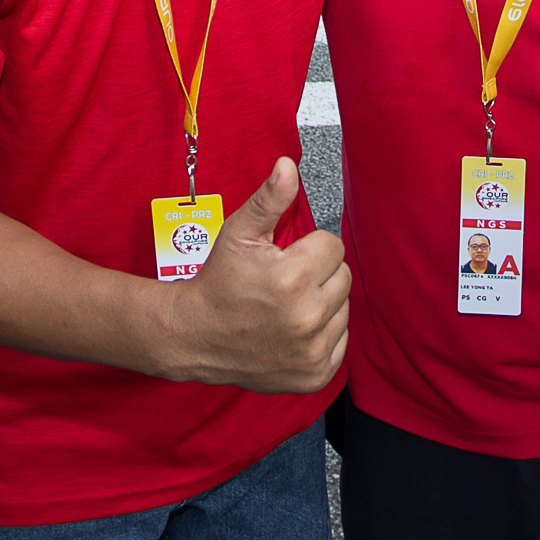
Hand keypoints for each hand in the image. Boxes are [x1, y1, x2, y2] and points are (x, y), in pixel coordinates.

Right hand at [158, 159, 347, 392]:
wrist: (195, 338)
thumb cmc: (218, 282)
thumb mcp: (238, 233)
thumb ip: (269, 199)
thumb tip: (288, 166)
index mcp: (292, 276)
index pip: (332, 245)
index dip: (308, 247)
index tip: (285, 257)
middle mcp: (307, 316)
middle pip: (343, 276)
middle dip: (317, 273)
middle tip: (284, 281)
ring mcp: (312, 349)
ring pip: (343, 308)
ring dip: (322, 303)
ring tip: (287, 305)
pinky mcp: (315, 374)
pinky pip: (341, 342)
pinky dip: (323, 335)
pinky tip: (294, 330)